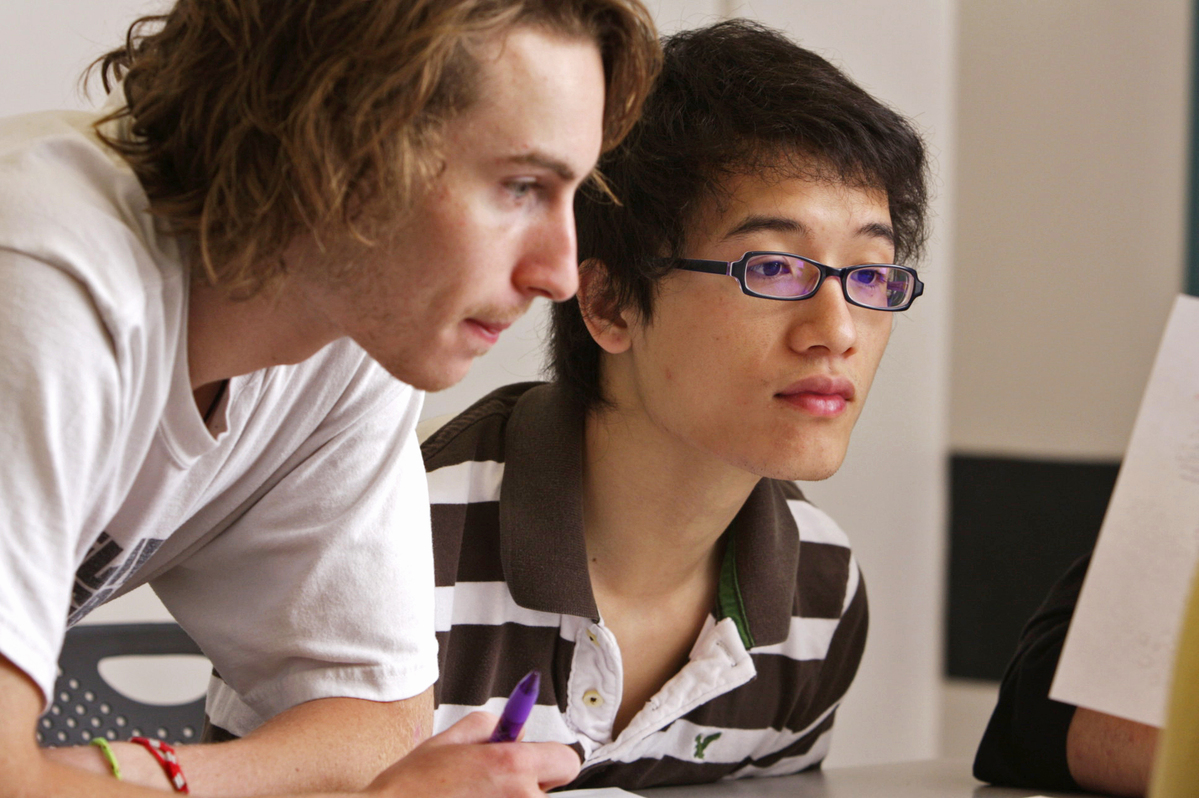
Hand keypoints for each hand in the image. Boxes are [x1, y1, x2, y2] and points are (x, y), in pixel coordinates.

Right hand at [364, 712, 579, 797]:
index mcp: (512, 766)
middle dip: (527, 788)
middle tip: (491, 789)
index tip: (536, 766)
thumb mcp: (447, 740)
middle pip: (548, 793)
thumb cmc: (409, 790)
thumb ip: (489, 726)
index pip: (567, 761)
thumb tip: (515, 729)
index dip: (550, 760)